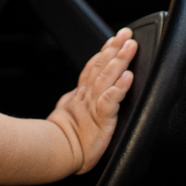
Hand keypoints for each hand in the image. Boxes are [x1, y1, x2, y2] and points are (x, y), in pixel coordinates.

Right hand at [47, 27, 136, 174]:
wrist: (55, 152)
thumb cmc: (61, 138)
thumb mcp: (65, 110)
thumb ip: (74, 99)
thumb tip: (76, 93)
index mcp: (82, 94)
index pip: (94, 67)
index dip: (105, 51)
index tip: (115, 38)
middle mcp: (88, 95)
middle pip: (102, 66)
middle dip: (115, 48)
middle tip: (127, 34)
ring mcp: (94, 105)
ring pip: (108, 77)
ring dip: (120, 60)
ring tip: (130, 47)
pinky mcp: (102, 118)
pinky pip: (111, 100)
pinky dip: (119, 88)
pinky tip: (127, 78)